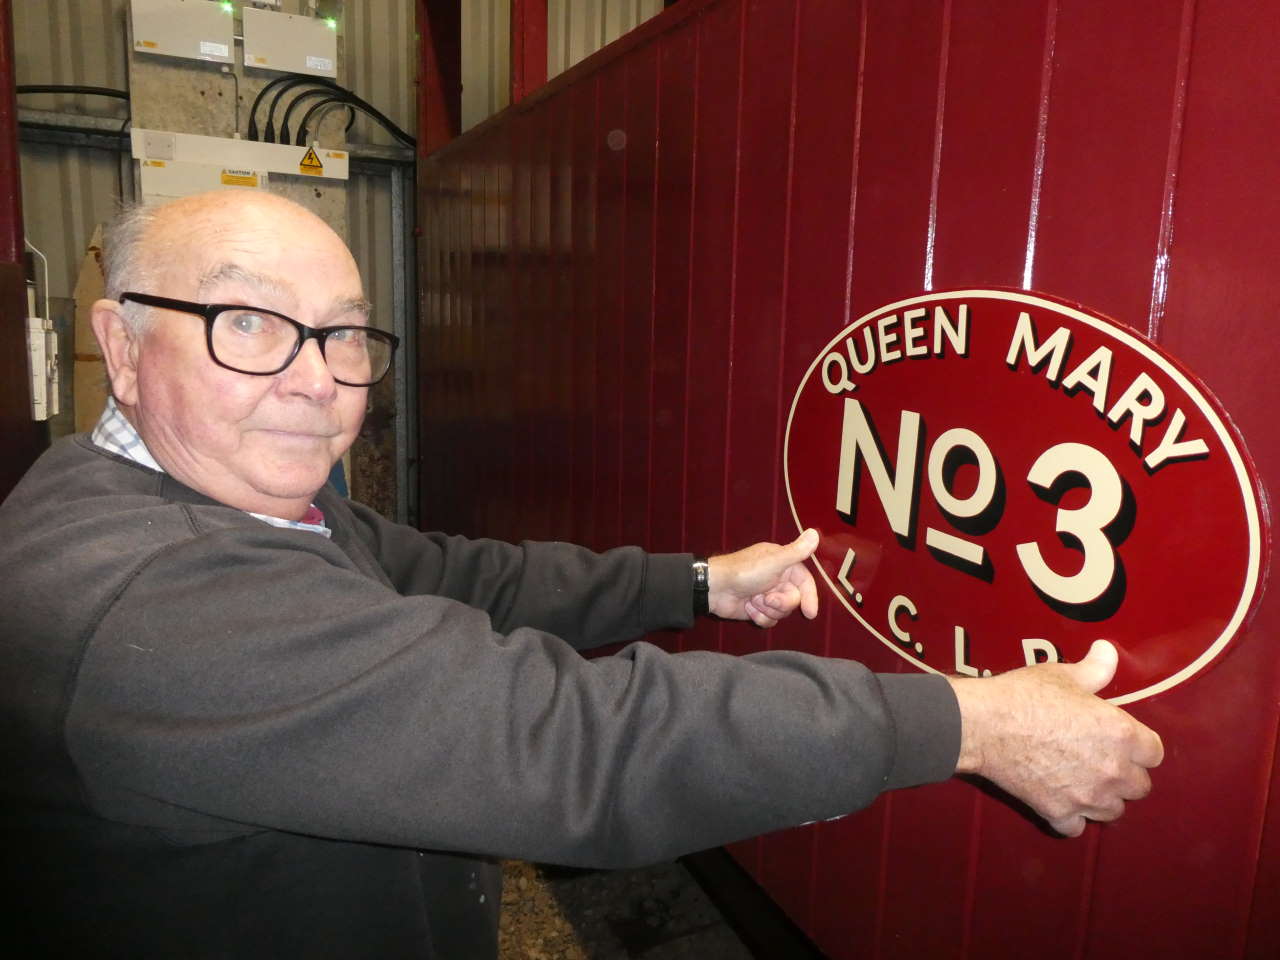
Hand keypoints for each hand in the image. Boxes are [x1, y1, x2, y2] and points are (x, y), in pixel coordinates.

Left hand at [707, 529, 820, 626]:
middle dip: (780, 603)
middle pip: (793, 600)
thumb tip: (815, 533)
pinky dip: (759, 616)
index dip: (810, 597)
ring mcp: (767, 594)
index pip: (805, 582)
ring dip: (767, 610)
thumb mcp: (774, 561)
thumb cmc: (744, 571)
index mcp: (783, 564)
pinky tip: (747, 608)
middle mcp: (777, 579)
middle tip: (766, 599)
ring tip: (753, 601)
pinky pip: (769, 620)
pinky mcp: (757, 608)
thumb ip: (797, 551)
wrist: (715, 588)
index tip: (810, 613)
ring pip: (781, 612)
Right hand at [948, 640, 1163, 836]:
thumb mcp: (1063, 675)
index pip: (1155, 753)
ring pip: (1113, 811)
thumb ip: (1095, 669)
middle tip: (1101, 761)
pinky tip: (1059, 801)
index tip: (1122, 740)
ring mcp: (1087, 796)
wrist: (984, 724)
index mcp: (1122, 734)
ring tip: (1083, 783)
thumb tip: (1109, 650)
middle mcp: (1113, 770)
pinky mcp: (1059, 812)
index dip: (1139, 746)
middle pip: (1140, 786)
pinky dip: (1070, 818)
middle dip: (1124, 775)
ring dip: (1102, 799)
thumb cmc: (1025, 695)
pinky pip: (1076, 828)